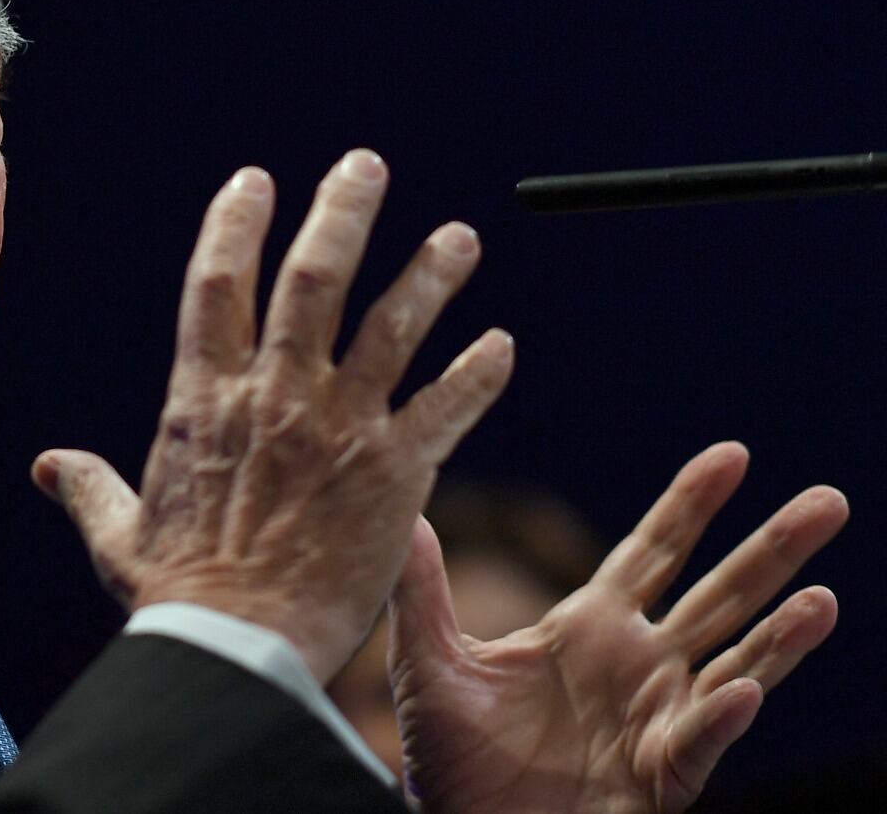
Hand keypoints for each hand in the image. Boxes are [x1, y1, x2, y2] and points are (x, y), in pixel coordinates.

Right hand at [32, 151, 514, 680]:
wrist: (237, 650)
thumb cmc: (176, 597)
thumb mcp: (119, 536)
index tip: (255, 181)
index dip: (236, 224)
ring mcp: (340, 429)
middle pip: (314, 277)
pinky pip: (447, 407)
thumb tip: (47, 467)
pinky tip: (503, 345)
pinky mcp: (396, 474)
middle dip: (342, 212)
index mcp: (204, 401)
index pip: (219, 285)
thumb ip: (89, 489)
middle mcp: (275, 396)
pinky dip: (478, 373)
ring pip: (393, 326)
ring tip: (461, 238)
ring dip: (429, 275)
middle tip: (366, 166)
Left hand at [372, 442, 845, 813]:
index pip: (654, 550)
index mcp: (591, 625)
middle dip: (773, 549)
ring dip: (782, 634)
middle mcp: (639, 664)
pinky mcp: (659, 777)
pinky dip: (721, 717)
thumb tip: (403, 512)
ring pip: (737, 665)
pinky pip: (698, 741)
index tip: (733, 454)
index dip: (692, 504)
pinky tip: (745, 690)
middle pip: (720, 594)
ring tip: (823, 597)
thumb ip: (422, 589)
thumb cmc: (452, 758)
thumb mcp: (429, 663)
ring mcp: (658, 719)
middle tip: (828, 499)